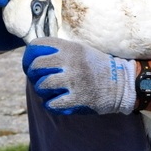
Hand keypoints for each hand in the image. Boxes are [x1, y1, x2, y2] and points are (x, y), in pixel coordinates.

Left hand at [22, 37, 136, 115]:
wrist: (121, 83)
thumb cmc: (97, 66)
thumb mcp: (81, 50)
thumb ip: (60, 50)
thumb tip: (35, 55)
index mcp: (71, 48)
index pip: (38, 46)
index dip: (29, 56)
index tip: (31, 63)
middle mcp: (71, 62)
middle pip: (36, 66)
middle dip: (33, 74)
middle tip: (39, 78)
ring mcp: (74, 81)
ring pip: (41, 86)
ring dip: (42, 90)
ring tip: (50, 91)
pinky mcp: (77, 99)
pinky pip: (51, 104)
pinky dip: (51, 104)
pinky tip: (57, 101)